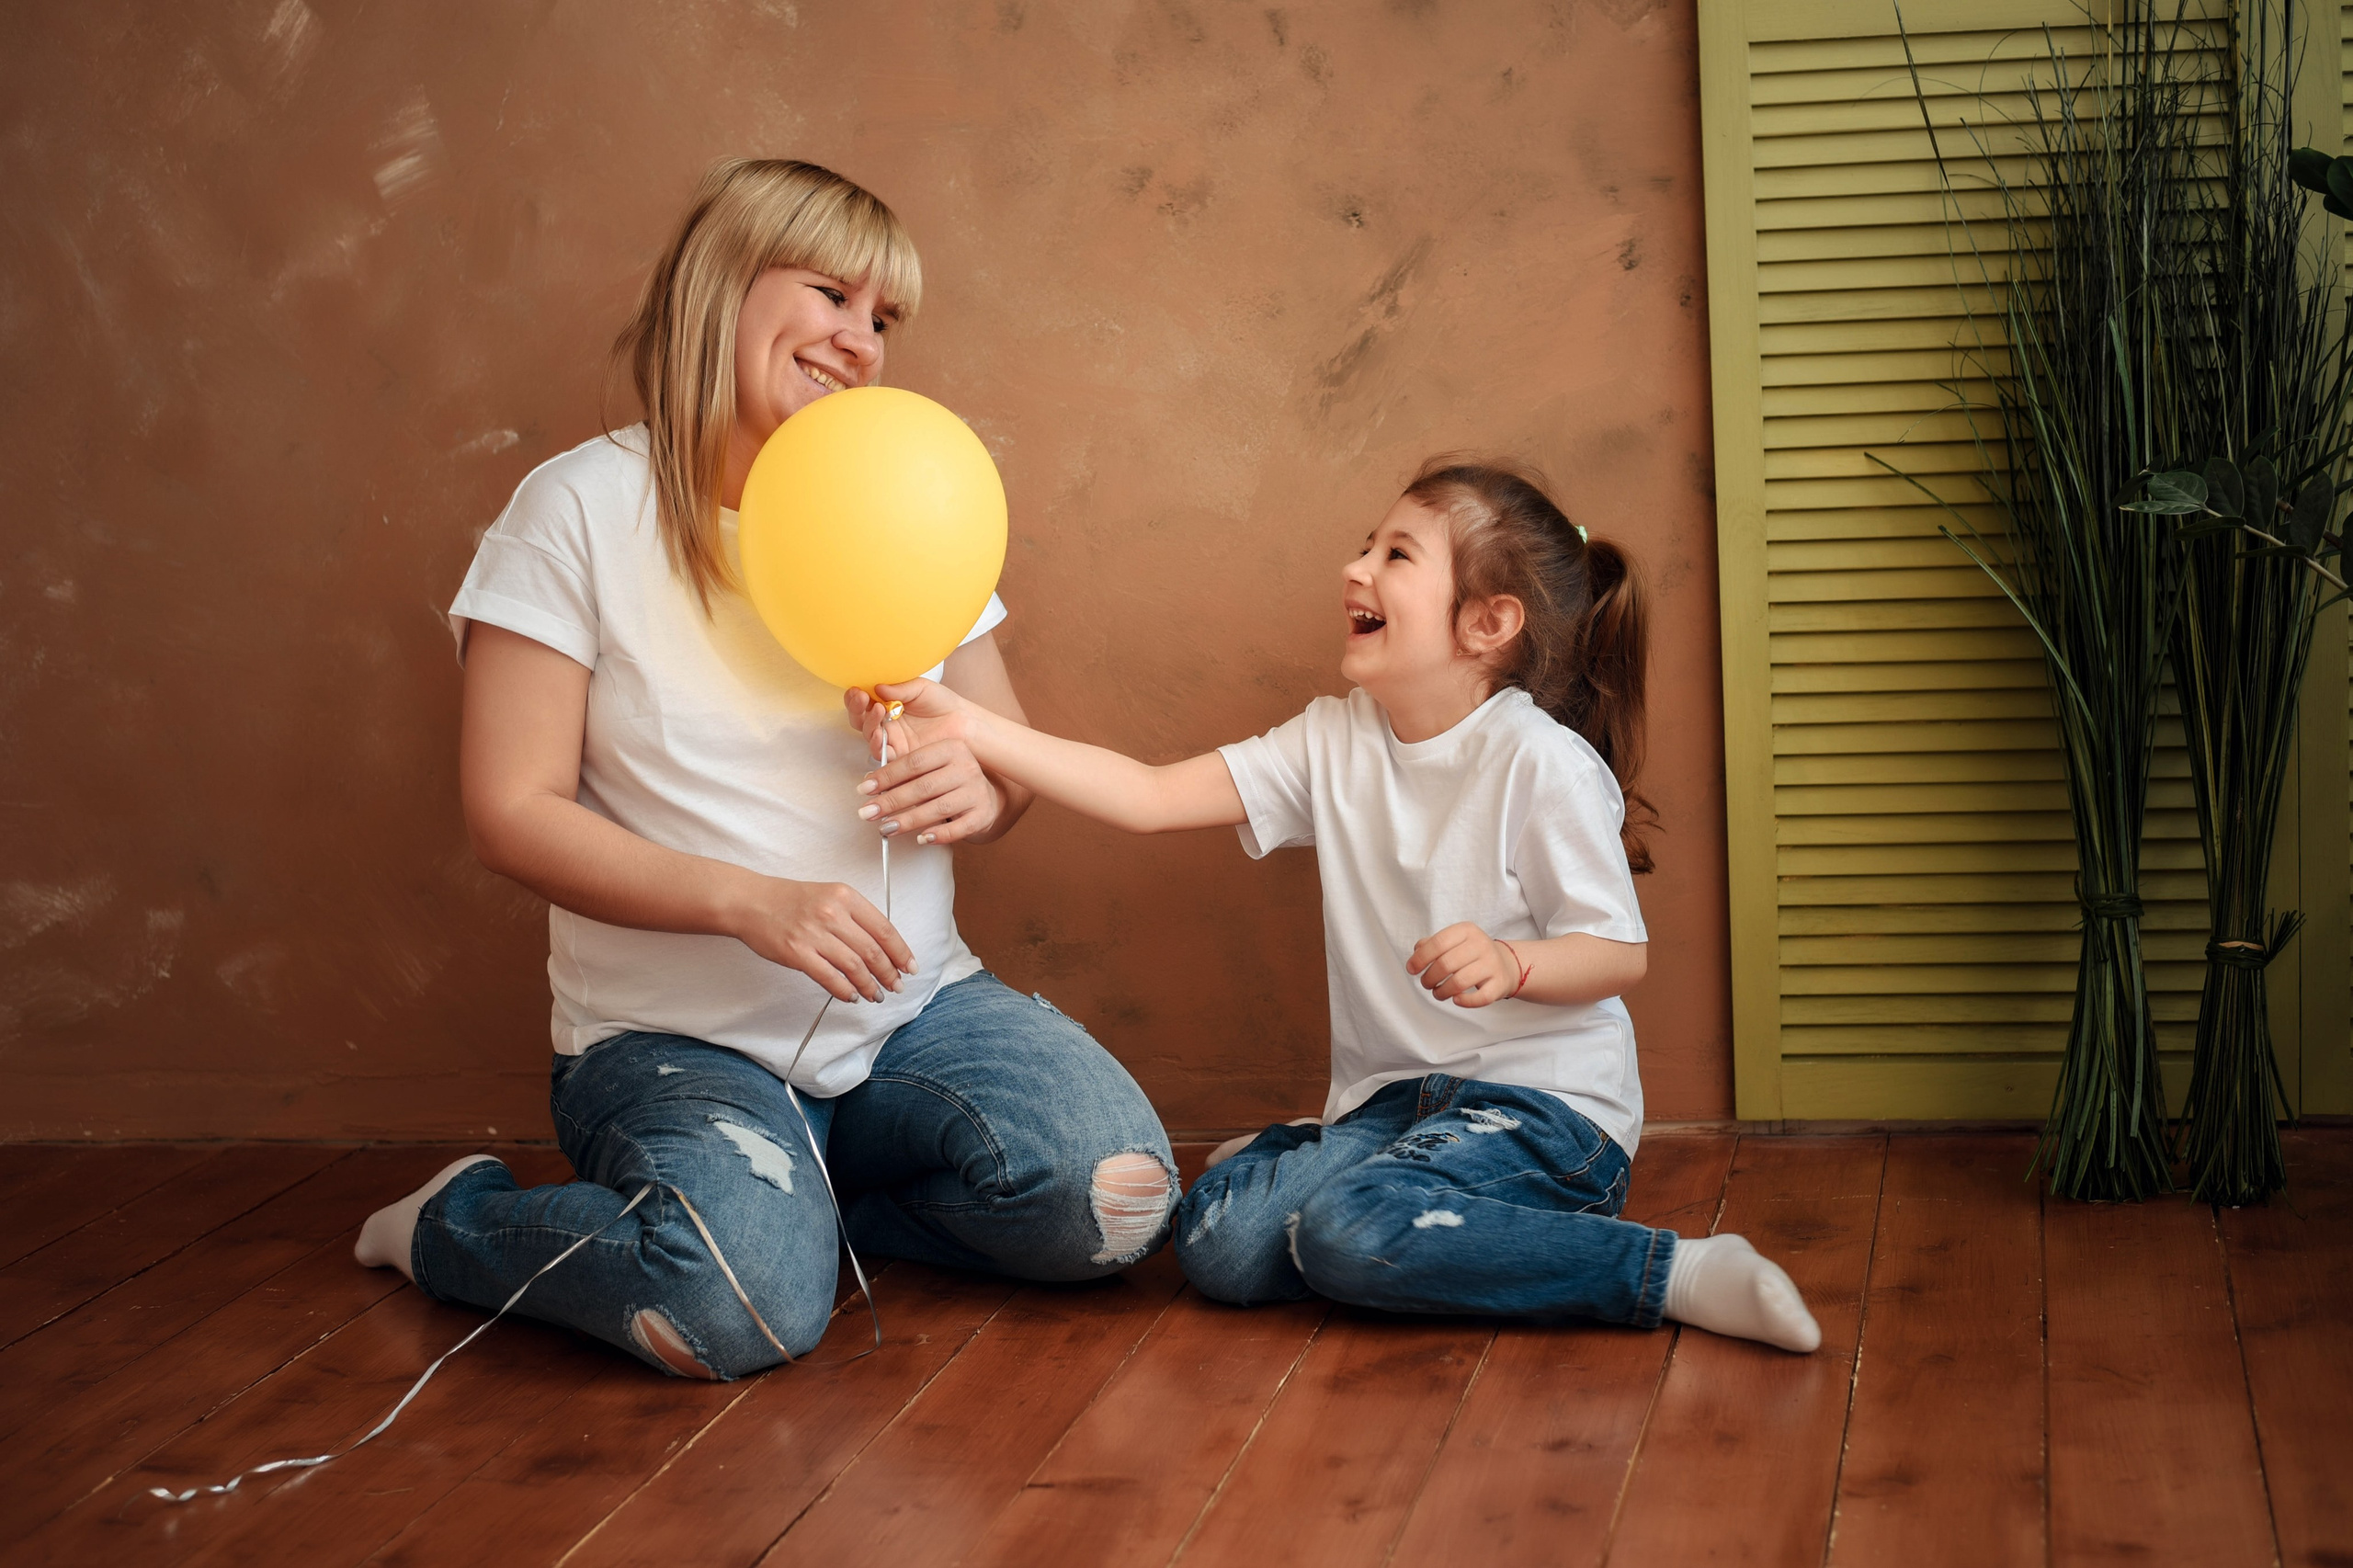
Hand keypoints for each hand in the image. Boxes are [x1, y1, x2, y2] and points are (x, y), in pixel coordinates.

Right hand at [730, 875, 915, 1003]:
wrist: (751, 902)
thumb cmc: (791, 900)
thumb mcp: (829, 895)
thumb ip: (855, 916)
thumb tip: (883, 947)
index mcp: (845, 896)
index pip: (884, 929)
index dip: (900, 952)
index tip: (910, 967)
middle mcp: (832, 913)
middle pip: (872, 951)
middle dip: (889, 973)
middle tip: (896, 986)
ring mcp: (814, 934)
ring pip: (854, 967)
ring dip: (869, 986)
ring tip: (876, 995)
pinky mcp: (797, 953)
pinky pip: (829, 978)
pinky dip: (844, 991)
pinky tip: (851, 996)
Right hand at [845, 678, 971, 761]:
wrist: (962, 723)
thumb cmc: (943, 704)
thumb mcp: (920, 688)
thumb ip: (899, 688)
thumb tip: (876, 686)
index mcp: (886, 704)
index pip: (863, 701)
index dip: (855, 696)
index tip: (857, 689)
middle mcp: (884, 723)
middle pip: (859, 719)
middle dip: (856, 708)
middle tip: (861, 697)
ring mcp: (890, 739)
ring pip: (867, 734)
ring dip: (867, 722)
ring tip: (877, 709)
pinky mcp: (899, 755)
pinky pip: (881, 753)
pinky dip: (876, 744)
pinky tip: (878, 734)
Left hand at [856, 736, 1006, 845]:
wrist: (984, 796)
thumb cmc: (947, 780)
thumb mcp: (930, 767)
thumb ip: (903, 771)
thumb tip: (869, 782)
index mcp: (951, 748)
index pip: (914, 762)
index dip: (886, 776)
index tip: (864, 790)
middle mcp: (966, 767)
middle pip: (923, 787)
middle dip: (891, 801)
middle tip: (867, 813)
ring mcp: (977, 792)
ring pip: (938, 808)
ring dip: (908, 820)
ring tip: (885, 829)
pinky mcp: (983, 815)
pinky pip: (959, 828)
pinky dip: (939, 835)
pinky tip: (920, 839)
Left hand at [1408, 923, 1522, 1008]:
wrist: (1505, 964)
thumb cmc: (1471, 954)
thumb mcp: (1454, 941)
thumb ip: (1432, 944)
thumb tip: (1416, 952)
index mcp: (1467, 930)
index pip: (1438, 943)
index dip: (1420, 958)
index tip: (1411, 969)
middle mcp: (1481, 944)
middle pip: (1446, 964)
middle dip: (1429, 978)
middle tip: (1426, 984)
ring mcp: (1492, 964)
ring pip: (1460, 982)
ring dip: (1442, 992)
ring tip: (1438, 993)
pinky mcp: (1500, 983)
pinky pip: (1481, 997)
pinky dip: (1465, 1001)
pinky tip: (1456, 999)